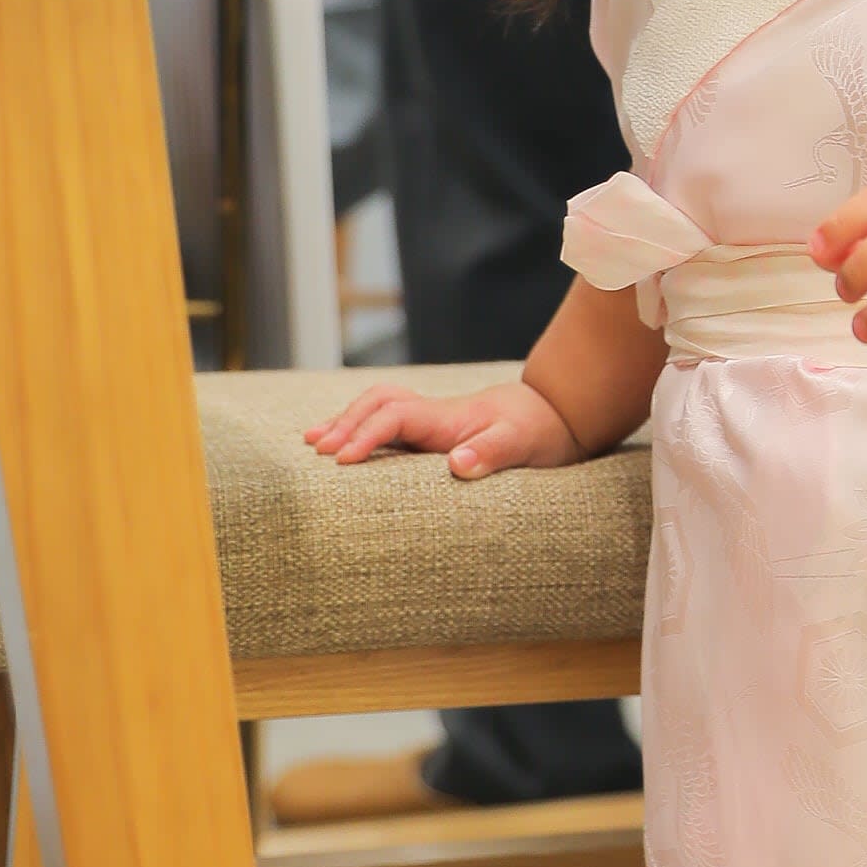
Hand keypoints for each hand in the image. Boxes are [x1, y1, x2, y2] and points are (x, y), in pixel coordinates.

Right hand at [307, 379, 578, 478]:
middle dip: (344, 422)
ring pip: (379, 408)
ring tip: (312, 441)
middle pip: (378, 403)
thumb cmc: (538, 431)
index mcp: (447, 417)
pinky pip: (388, 423)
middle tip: (316, 449)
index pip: (395, 416)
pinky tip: (344, 444)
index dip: (366, 434)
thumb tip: (457, 462)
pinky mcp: (433, 432)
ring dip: (346, 420)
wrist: (554, 414)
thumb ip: (493, 451)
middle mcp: (433, 414)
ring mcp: (431, 421)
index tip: (344, 460)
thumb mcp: (523, 443)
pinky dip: (361, 428)